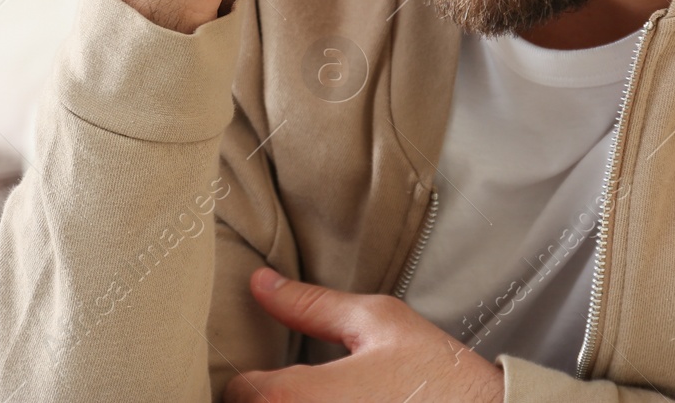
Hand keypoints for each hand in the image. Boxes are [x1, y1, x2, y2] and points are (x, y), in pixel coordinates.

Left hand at [223, 267, 503, 402]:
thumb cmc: (437, 377)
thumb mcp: (378, 322)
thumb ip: (311, 304)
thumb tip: (261, 283)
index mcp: (298, 397)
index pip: (237, 391)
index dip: (247, 376)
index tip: (266, 370)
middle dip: (265, 400)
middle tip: (293, 386)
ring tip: (317, 399)